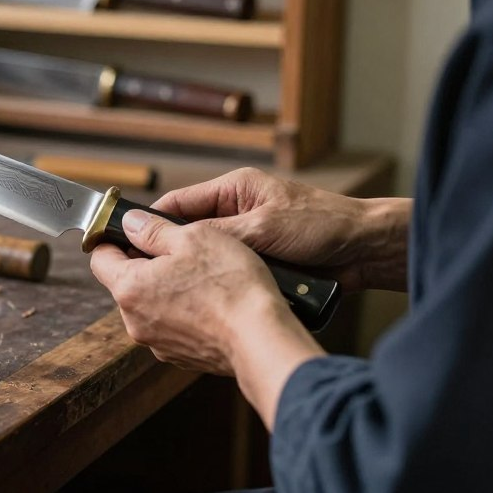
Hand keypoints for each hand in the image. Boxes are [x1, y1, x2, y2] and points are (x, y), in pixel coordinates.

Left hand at [91, 208, 324, 427]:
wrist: (263, 339)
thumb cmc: (230, 286)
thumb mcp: (193, 236)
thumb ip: (153, 229)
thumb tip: (131, 222)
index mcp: (130, 288)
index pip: (100, 258)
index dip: (114, 240)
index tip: (133, 232)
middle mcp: (135, 321)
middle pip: (125, 282)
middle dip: (145, 264)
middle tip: (178, 250)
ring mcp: (157, 342)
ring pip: (149, 304)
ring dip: (166, 288)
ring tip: (200, 276)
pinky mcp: (180, 356)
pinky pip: (171, 325)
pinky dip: (183, 312)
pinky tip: (209, 302)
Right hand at [153, 167, 409, 291]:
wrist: (367, 250)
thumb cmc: (323, 225)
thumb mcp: (265, 227)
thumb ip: (218, 233)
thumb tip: (174, 238)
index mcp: (233, 190)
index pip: (178, 203)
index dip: (150, 222)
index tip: (125, 240)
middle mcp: (235, 214)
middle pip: (187, 234)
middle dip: (170, 253)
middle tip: (146, 275)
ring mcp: (246, 240)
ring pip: (205, 259)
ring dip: (196, 274)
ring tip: (172, 293)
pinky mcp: (259, 265)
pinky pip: (227, 276)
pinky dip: (218, 287)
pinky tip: (204, 302)